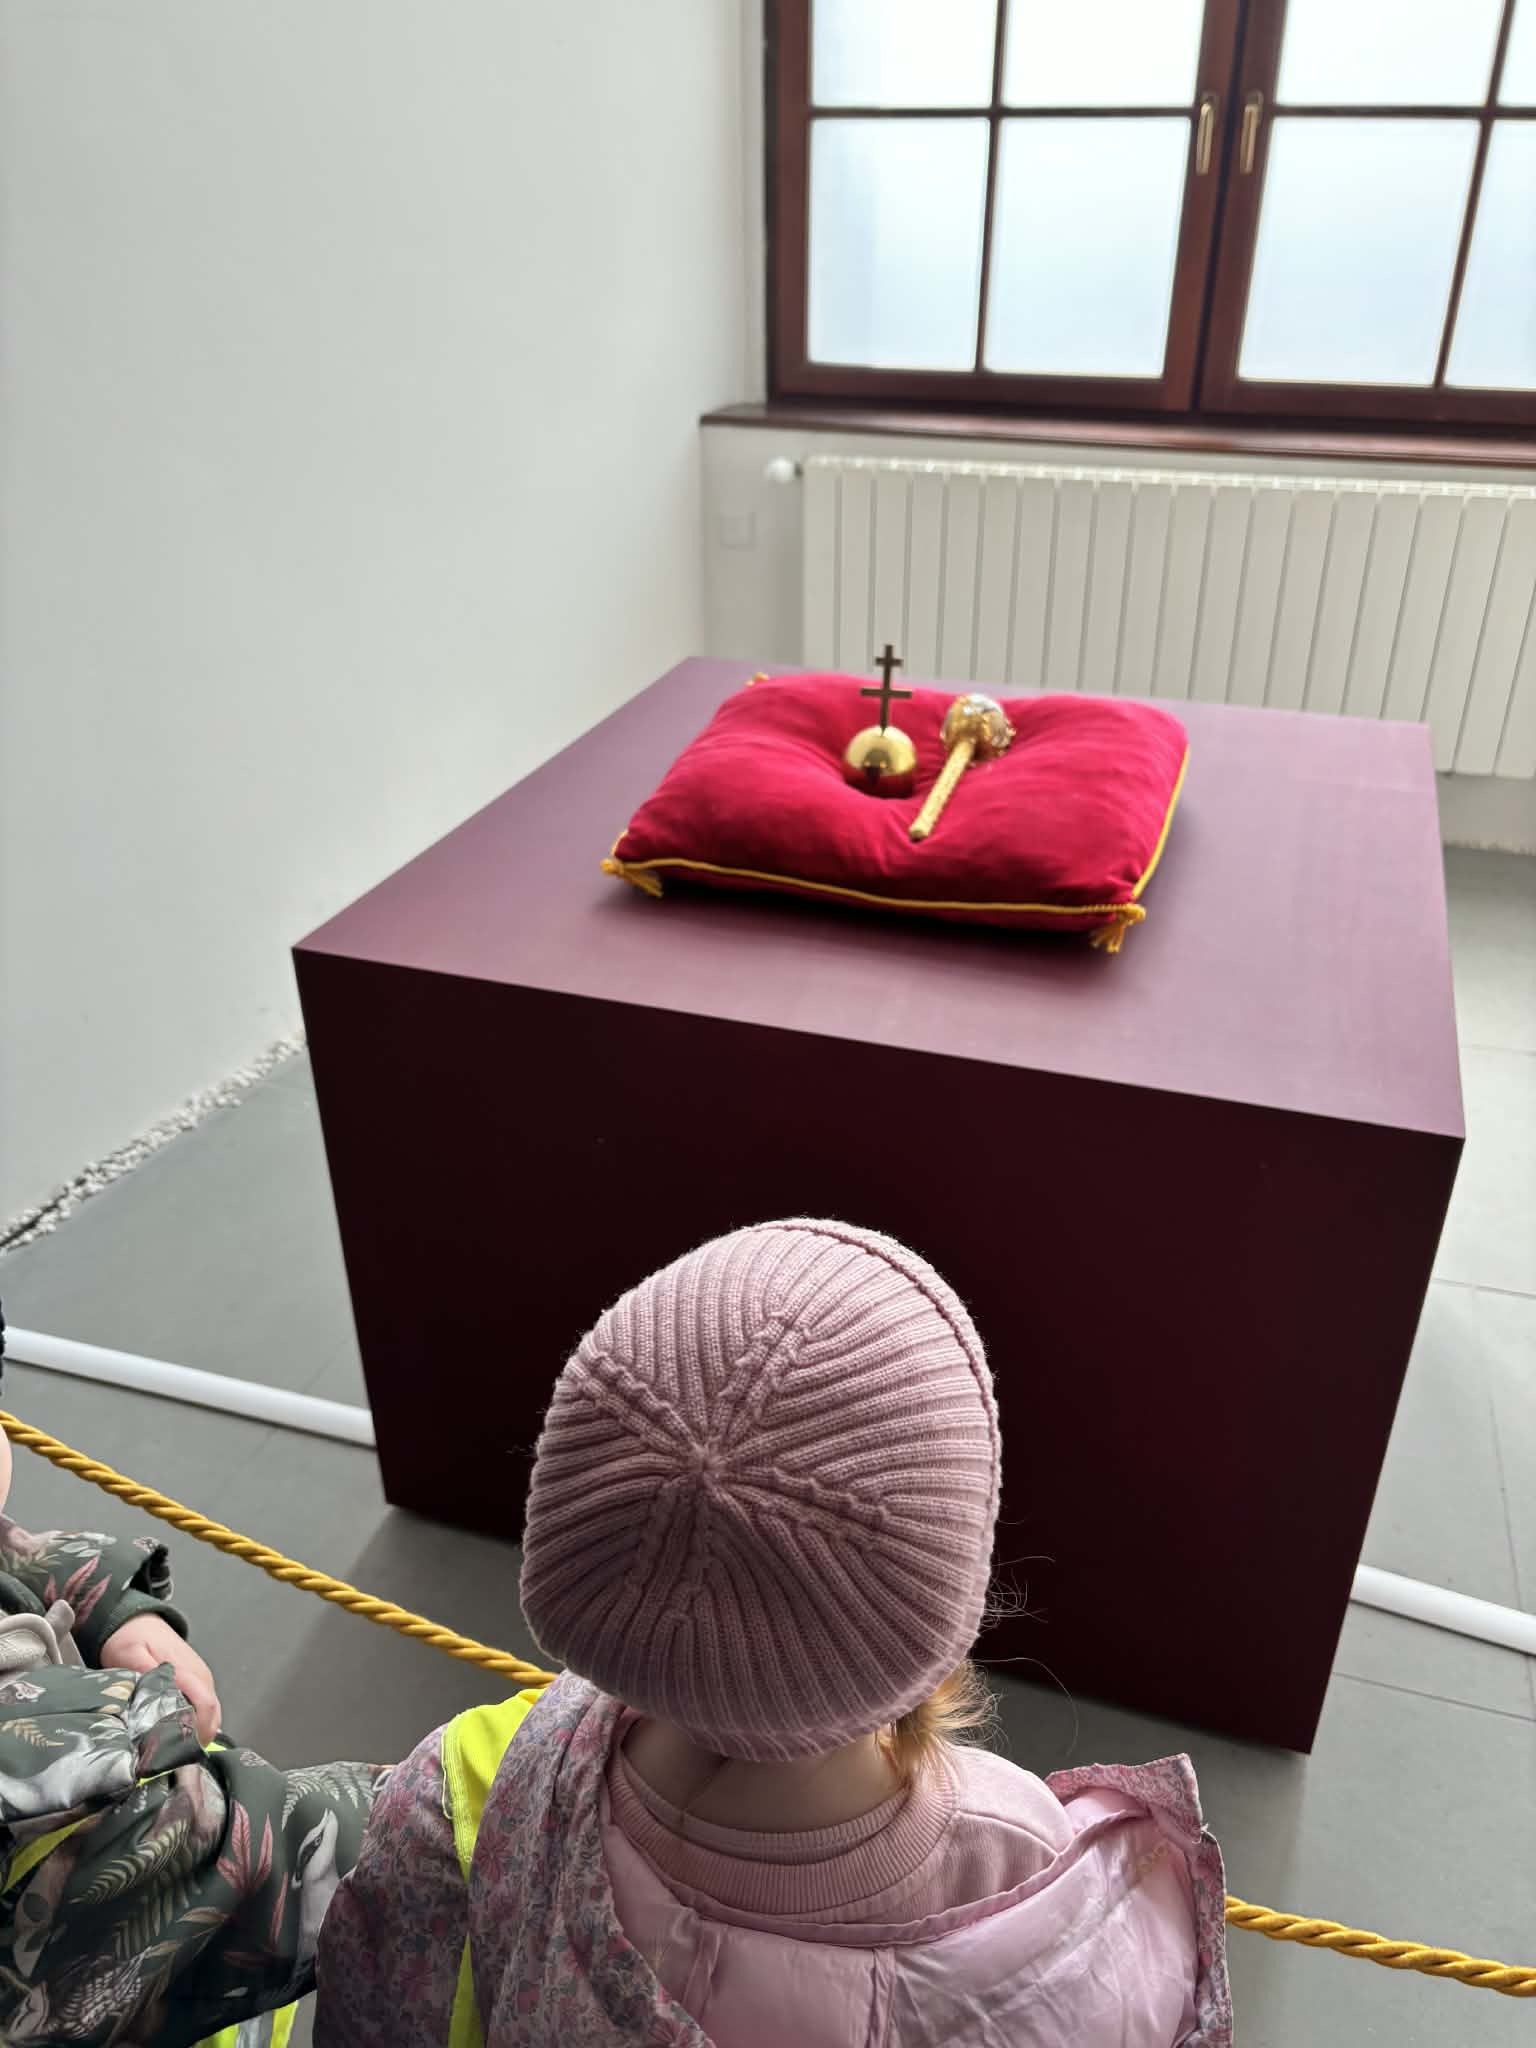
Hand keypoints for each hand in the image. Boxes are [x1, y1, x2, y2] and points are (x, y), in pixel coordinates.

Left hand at [99, 1614, 222, 1743]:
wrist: (135, 1620)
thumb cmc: (130, 1639)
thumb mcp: (129, 1654)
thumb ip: (145, 1675)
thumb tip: (158, 1702)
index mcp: (186, 1672)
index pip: (206, 1707)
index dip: (197, 1733)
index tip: (179, 1754)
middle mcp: (200, 1676)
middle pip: (213, 1715)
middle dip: (197, 1740)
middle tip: (171, 1760)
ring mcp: (201, 1678)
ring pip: (210, 1714)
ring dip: (196, 1733)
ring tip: (172, 1752)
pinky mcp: (197, 1681)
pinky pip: (203, 1708)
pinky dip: (195, 1724)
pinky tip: (176, 1735)